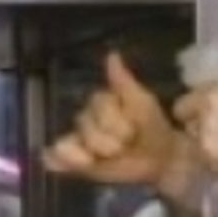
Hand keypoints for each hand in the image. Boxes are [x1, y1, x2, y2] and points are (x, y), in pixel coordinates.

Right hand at [45, 53, 182, 187]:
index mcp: (100, 102)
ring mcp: (79, 140)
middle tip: (127, 145)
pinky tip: (59, 162)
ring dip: (94, 153)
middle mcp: (86, 118)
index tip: (133, 130)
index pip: (98, 106)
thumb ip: (124, 82)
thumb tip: (111, 55)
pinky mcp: (75, 161)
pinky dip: (58, 158)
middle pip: (85, 125)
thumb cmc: (152, 128)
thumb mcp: (142, 102)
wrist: (160, 159)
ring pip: (72, 142)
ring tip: (114, 156)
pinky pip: (57, 155)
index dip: (116, 121)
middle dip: (108, 140)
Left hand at [172, 77, 217, 189]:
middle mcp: (206, 107)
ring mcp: (204, 133)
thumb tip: (213, 94)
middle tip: (211, 127)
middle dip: (194, 120)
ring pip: (191, 136)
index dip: (193, 104)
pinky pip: (200, 153)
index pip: (188, 97)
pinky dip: (209, 154)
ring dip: (200, 138)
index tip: (201, 110)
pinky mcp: (208, 156)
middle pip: (184, 116)